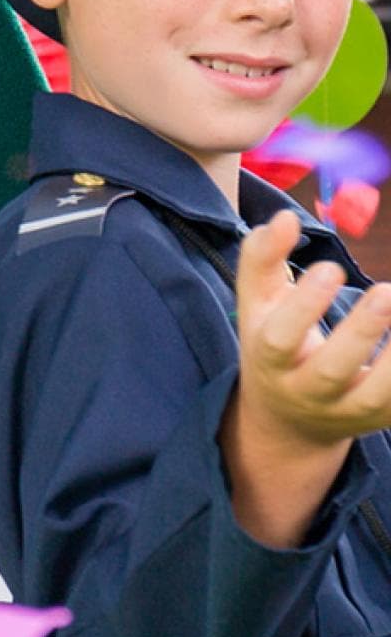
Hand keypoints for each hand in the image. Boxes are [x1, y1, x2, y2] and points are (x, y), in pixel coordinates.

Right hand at [234, 209, 390, 449]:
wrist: (289, 419)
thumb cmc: (275, 343)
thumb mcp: (258, 305)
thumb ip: (263, 259)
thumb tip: (285, 218)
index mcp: (270, 359)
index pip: (280, 337)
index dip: (305, 306)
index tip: (332, 267)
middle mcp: (305, 390)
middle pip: (331, 369)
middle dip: (360, 332)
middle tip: (386, 292)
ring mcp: (345, 410)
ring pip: (375, 396)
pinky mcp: (380, 419)